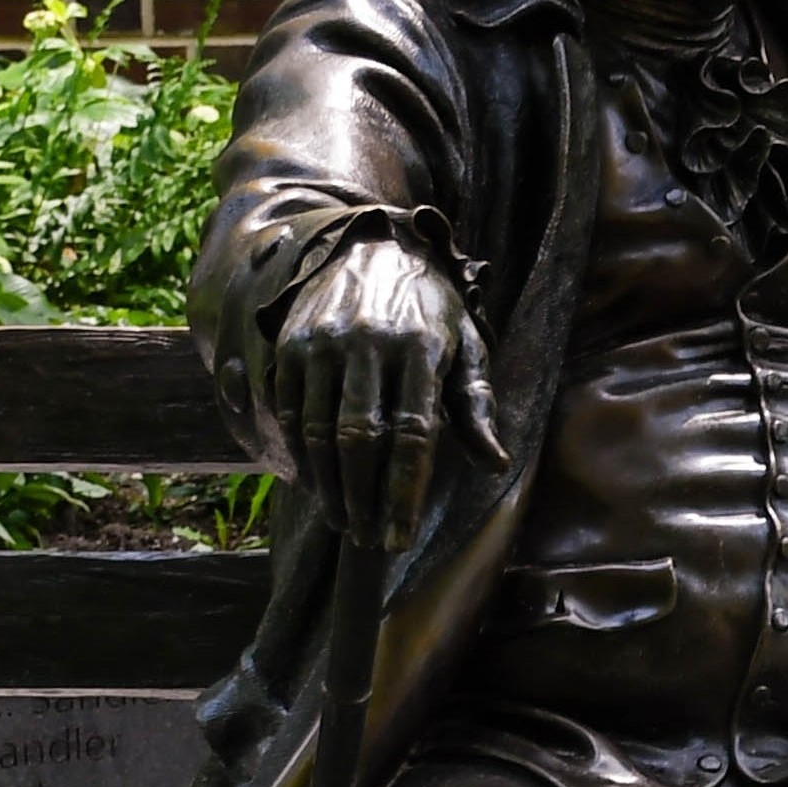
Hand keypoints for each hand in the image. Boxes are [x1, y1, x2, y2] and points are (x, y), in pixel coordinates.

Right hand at [269, 239, 494, 534]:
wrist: (372, 247)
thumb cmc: (430, 309)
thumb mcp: (466, 345)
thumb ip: (477, 404)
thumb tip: (495, 464)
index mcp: (421, 348)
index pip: (412, 436)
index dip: (403, 493)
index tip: (399, 539)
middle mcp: (369, 344)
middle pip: (360, 440)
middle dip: (363, 499)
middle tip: (369, 539)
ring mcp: (324, 342)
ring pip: (321, 431)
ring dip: (330, 487)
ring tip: (344, 522)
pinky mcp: (292, 344)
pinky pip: (292, 411)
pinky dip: (302, 455)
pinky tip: (317, 485)